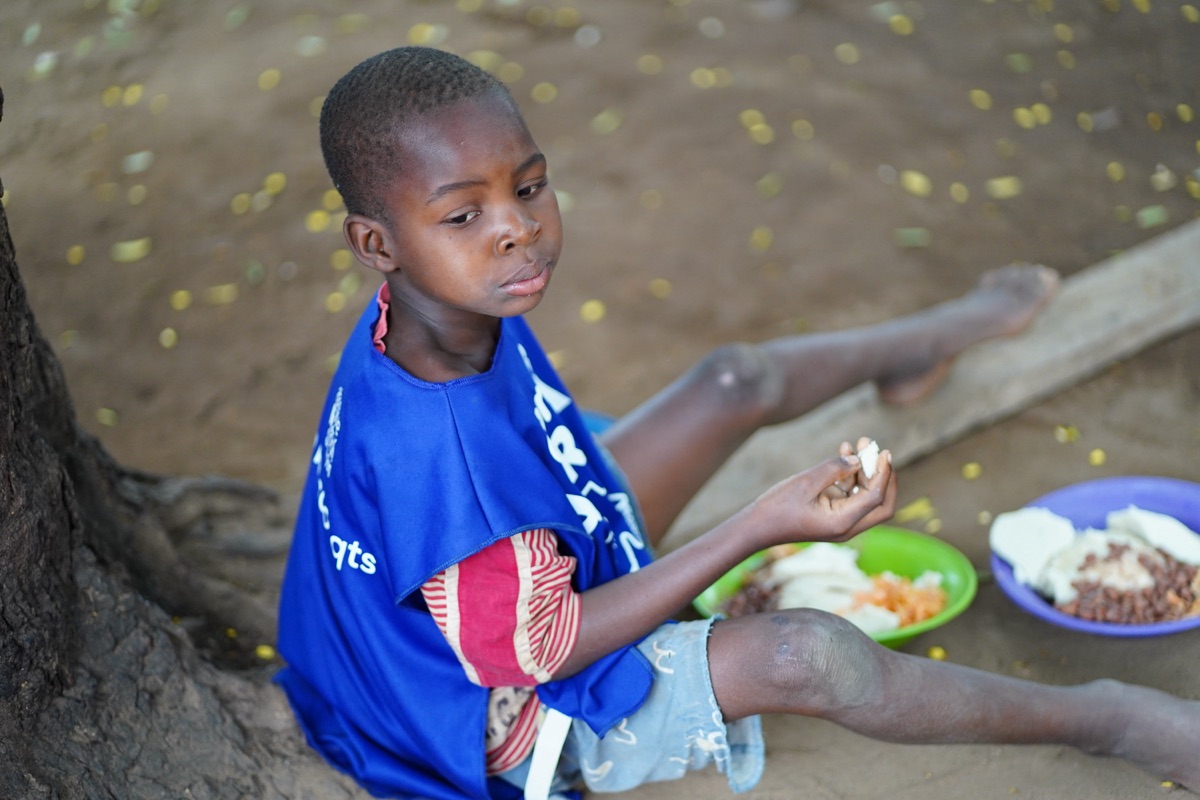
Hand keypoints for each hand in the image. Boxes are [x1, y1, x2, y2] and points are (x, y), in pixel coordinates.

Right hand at [749, 437, 896, 547]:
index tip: (883, 452)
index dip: (883, 473)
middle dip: (882, 475)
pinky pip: (850, 494)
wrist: (757, 526)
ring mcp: (841, 520)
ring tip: (858, 443)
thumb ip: (834, 469)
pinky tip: (844, 453)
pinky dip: (850, 475)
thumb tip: (858, 460)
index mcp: (843, 522)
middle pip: (881, 504)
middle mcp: (847, 525)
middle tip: (879, 451)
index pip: (875, 498)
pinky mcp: (833, 514)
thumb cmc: (778, 507)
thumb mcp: (806, 483)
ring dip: (865, 471)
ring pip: (866, 496)